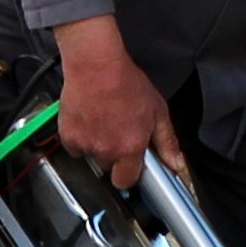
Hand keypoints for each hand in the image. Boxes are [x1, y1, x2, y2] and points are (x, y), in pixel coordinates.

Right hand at [53, 14, 183, 191]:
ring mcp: (86, 144)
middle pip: (108, 167)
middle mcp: (107, 150)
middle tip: (116, 131)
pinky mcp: (69, 136)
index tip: (128, 165)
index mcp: (130, 147)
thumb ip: (167, 142)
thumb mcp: (157, 111)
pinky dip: (79, 137)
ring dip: (96, 145)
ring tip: (103, 121)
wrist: (97, 66)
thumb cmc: (125, 83)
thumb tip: (177, 164)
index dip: (127, 174)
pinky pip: (74, 147)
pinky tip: (89, 120)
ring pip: (91, 156)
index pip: (126, 180)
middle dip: (112, 154)